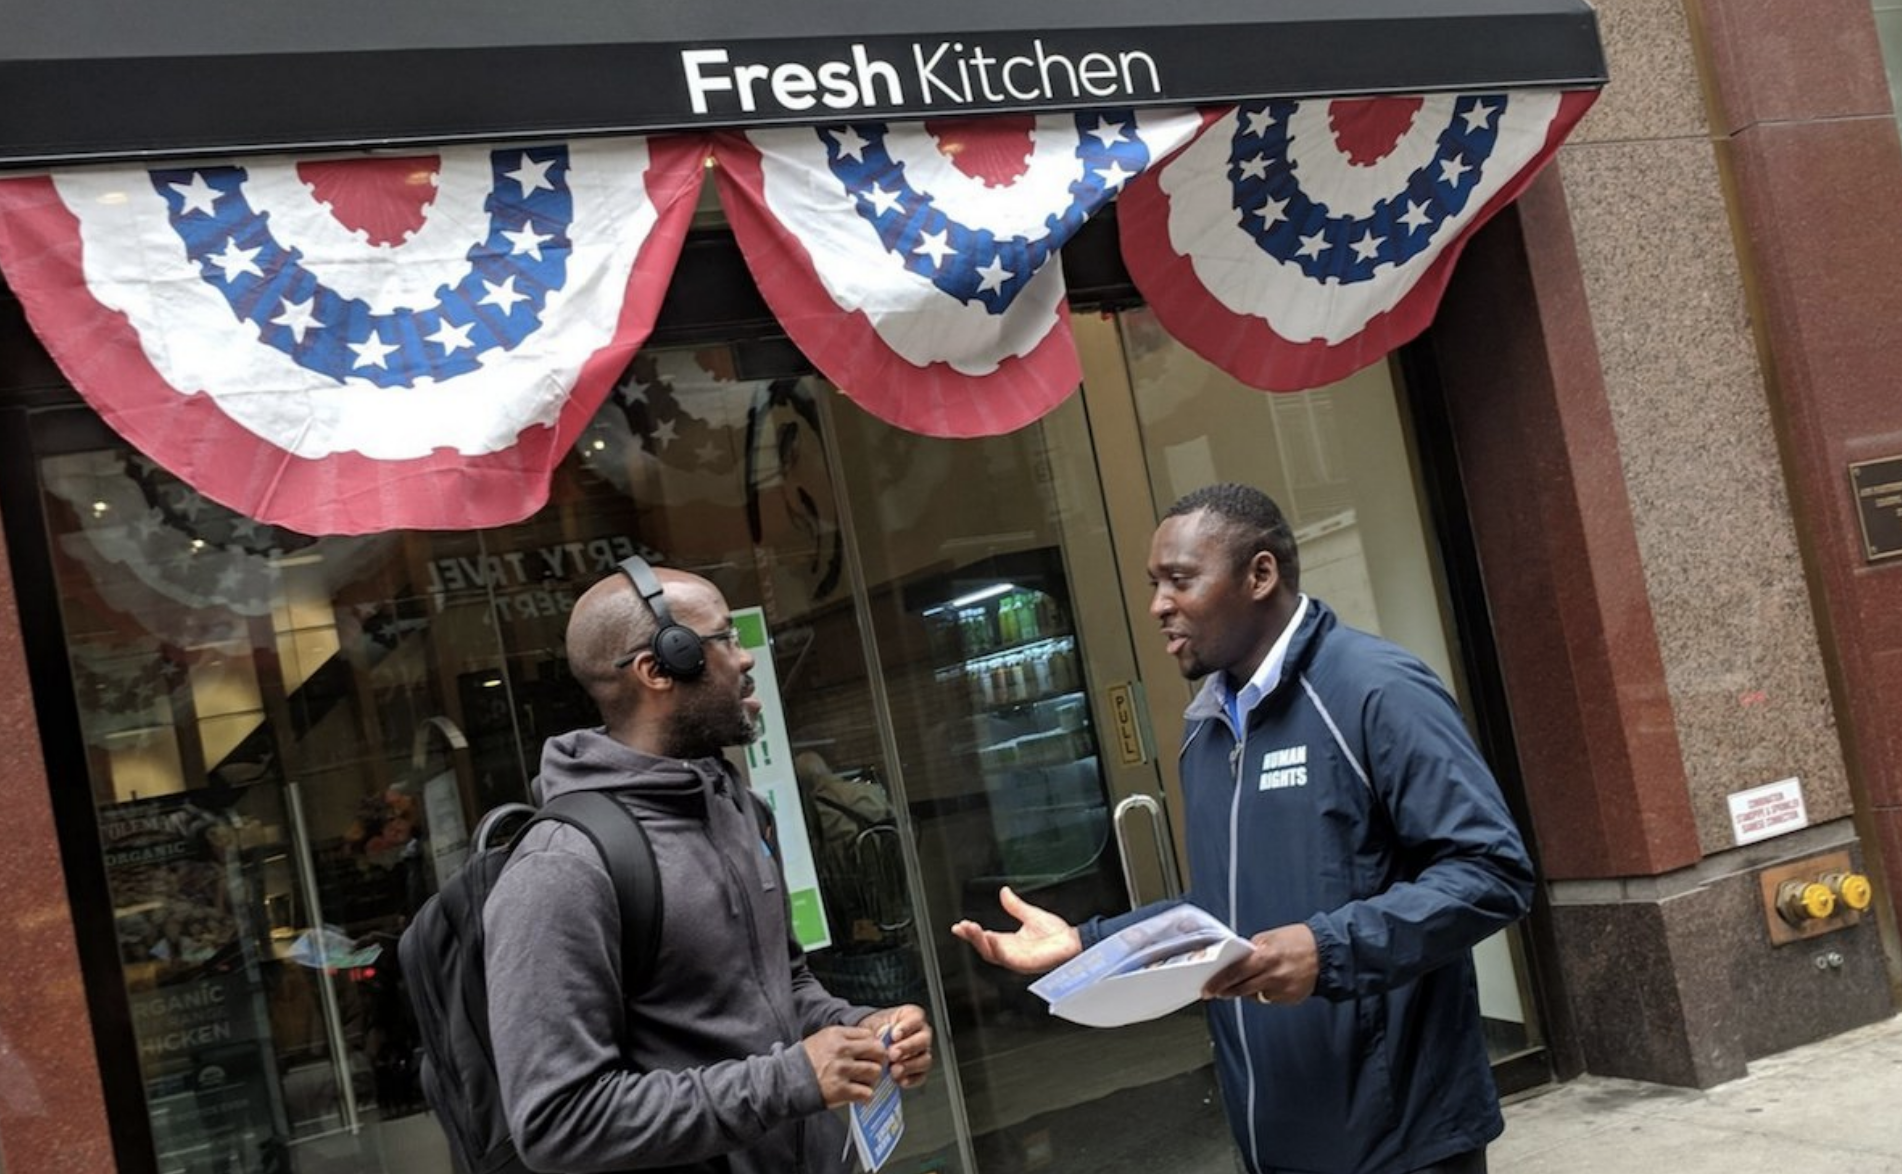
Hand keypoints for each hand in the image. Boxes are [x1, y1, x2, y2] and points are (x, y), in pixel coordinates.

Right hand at [801, 1025, 887, 1106]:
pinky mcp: (840, 1090)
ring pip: (874, 1072)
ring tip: (864, 1081)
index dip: (874, 1046)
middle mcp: (841, 1050)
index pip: (870, 1036)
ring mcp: (842, 1070)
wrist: (787, 1081)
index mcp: (837, 1035)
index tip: (872, 1053)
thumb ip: (846, 1037)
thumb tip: (872, 1040)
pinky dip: (865, 1095)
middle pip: (878, 1052)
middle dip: (878, 1060)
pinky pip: (866, 1093)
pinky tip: (858, 1094)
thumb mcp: (823, 1039)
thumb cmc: (806, 1060)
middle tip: (873, 1066)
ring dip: (872, 1079)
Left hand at [858, 1004, 933, 1088]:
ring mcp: (923, 1053)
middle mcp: (921, 1034)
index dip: (906, 1027)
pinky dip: (911, 1079)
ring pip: (924, 1059)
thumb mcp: (874, 1023)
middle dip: (908, 1048)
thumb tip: (883, 1034)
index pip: (916, 1019)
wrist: (872, 1044)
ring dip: (909, 1066)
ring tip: (894, 1070)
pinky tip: (900, 1080)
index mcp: (912, 1017)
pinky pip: (921, 1076)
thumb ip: (879, 1028)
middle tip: (893, 1054)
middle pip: (923, 1040)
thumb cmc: (876, 1029)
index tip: (894, 1036)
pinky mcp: (920, 1070)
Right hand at [950, 886, 1080, 974]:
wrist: (1074, 942)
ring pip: (991, 953)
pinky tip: (990, 938)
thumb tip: (1004, 892)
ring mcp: (1016, 959)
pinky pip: (1006, 957)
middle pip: (984, 947)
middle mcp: (1011, 952)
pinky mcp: (1024, 963)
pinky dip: (997, 948)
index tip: (959, 925)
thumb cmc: (1057, 934)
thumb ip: (1015, 906)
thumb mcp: (1031, 914)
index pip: (985, 938)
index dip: (972, 933)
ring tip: (971, 929)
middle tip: (961, 927)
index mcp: (1010, 942)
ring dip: (979, 941)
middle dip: (971, 937)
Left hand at [1201, 923, 1318, 1004]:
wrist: (1327, 952)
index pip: (1235, 972)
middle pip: (1241, 988)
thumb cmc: (1299, 941)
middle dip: (1226, 990)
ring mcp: (1282, 989)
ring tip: (1246, 982)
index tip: (1208, 988)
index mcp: (1265, 956)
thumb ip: (1251, 950)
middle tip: (1216, 991)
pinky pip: (1269, 998)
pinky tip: (1270, 983)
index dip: (1219, 981)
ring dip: (1245, 991)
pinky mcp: (1290, 998)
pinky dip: (1265, 993)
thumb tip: (1234, 960)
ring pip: (1253, 996)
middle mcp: (1273, 974)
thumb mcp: (1270, 937)